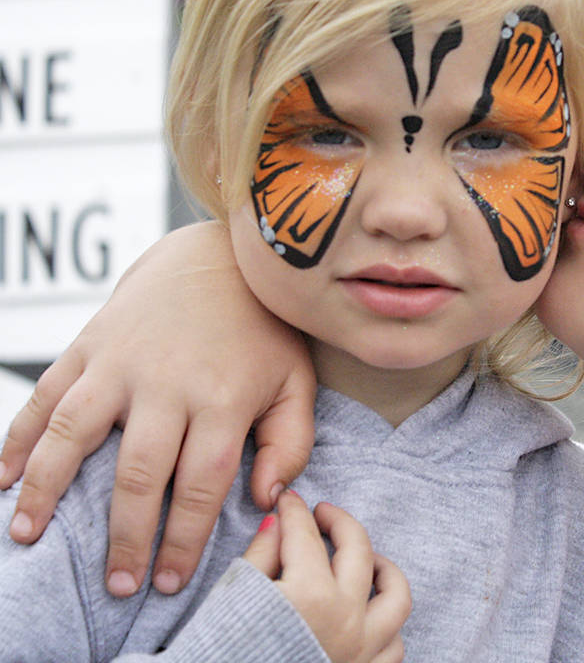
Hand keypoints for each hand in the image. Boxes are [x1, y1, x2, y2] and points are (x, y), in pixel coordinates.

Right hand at [0, 221, 317, 596]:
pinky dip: (18, 436)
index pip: (202, 483)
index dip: (184, 538)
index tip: (169, 579)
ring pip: (75, 432)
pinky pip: (46, 395)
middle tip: (119, 584)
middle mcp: (168, 382)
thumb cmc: (263, 331)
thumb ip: (291, 441)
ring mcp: (122, 362)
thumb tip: (265, 496)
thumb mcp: (297, 380)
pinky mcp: (89, 345)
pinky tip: (0, 478)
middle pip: (140, 472)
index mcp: (224, 396)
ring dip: (47, 487)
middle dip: (127, 535)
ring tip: (27, 535)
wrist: (217, 257)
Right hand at [244, 493, 410, 662]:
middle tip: (323, 514)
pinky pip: (394, 645)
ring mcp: (362, 649)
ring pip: (396, 596)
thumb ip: (261, 557)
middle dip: (340, 522)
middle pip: (358, 550)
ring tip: (365, 560)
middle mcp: (345, 617)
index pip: (304, 534)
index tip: (289, 501)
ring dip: (384, 571)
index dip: (294, 511)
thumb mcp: (233, 602)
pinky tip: (368, 616)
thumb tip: (278, 522)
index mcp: (309, 594)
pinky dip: (386, 626)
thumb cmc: (224, 653)